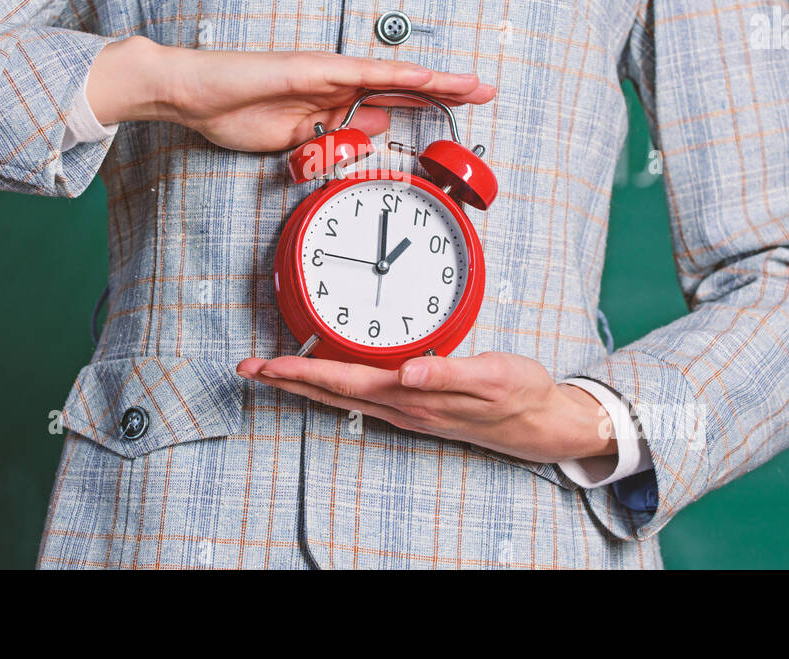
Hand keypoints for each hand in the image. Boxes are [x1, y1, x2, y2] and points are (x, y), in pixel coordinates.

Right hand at [85, 36, 494, 151]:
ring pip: (388, 75)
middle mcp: (334, 81)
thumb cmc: (234, 113)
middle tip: (485, 91)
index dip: (428, 102)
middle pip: (400, 83)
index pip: (390, 100)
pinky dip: (390, 74)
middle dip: (444, 89)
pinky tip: (418, 76)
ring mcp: (323, 73)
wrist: (192, 95)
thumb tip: (371, 130)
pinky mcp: (307, 70)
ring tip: (469, 85)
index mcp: (332, 99)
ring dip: (430, 80)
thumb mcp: (296, 140)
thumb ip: (333, 136)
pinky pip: (356, 73)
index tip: (461, 109)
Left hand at [236, 351, 617, 463]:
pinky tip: (327, 379)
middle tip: (247, 367)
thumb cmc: (519, 394)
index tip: (265, 365)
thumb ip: (449, 373)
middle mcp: (402, 406)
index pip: (342, 382)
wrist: (542, 422)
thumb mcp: (493, 376)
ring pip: (343, 396)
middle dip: (287, 380)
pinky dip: (334, 385)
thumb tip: (406, 372)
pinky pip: (362, 396)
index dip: (300, 373)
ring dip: (305, 383)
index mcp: (412, 395)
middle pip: (331, 392)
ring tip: (273, 372)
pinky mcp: (416, 404)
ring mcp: (407, 409)